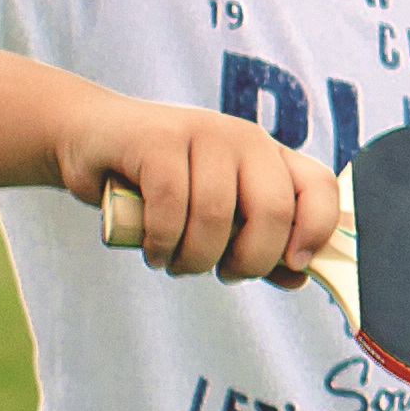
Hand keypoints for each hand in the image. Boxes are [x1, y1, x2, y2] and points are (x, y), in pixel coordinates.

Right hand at [60, 96, 337, 289]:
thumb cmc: (160, 184)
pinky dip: (162, 241)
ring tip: (176, 262)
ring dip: (194, 258)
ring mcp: (202, 133)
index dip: (317, 230)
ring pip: (216, 216)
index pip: (320, 187)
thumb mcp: (216, 213)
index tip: (293, 265)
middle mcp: (245, 138)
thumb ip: (256, 243)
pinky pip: (172, 205)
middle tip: (223, 273)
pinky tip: (154, 250)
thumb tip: (299, 277)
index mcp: (270, 155)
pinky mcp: (157, 140)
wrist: (90, 139)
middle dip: (249, 260)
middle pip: (273, 211)